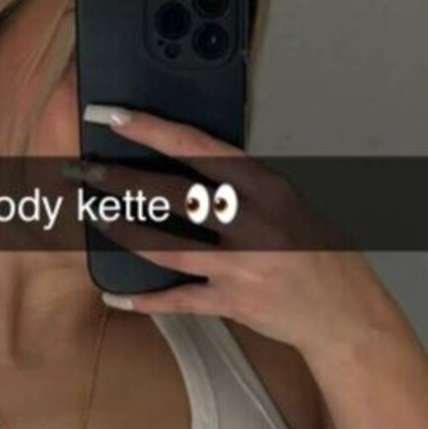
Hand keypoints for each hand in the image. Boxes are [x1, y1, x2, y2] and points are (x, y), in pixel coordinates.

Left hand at [62, 108, 399, 357]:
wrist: (345, 313)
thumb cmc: (316, 252)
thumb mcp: (286, 202)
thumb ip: (242, 185)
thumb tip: (189, 165)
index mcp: (266, 185)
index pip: (198, 146)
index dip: (150, 129)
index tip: (113, 116)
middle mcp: (252, 222)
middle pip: (171, 194)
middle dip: (118, 180)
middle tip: (82, 171)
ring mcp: (241, 265)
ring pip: (164, 246)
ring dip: (121, 231)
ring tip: (93, 218)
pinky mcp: (232, 303)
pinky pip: (176, 300)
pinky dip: (142, 300)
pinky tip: (115, 296)